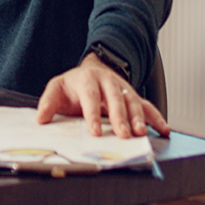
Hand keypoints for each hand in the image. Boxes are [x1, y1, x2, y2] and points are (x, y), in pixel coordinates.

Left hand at [35, 53, 170, 138]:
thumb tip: (40, 119)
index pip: (90, 96)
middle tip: (123, 134)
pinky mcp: (133, 96)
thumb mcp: (57, 89)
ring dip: (138, 118)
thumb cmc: (74, 85)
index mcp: (86, 80)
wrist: (92, 70)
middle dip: (119, 117)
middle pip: (115, 99)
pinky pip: (147, 106)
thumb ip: (48, 103)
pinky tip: (163, 130)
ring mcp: (122, 88)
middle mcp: (107, 82)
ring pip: (132, 102)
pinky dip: (156, 117)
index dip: (92, 114)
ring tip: (141, 134)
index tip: (95, 131)